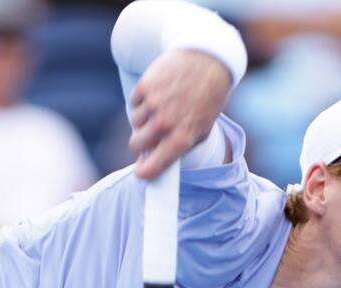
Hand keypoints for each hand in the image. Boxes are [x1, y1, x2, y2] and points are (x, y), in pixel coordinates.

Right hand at [128, 48, 232, 178]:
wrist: (207, 62)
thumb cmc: (206, 101)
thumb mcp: (200, 130)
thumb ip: (177, 146)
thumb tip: (151, 159)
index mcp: (181, 139)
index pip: (152, 167)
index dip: (144, 172)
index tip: (141, 172)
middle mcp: (165, 124)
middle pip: (136, 144)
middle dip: (142, 142)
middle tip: (153, 134)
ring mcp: (153, 105)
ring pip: (134, 122)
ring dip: (143, 119)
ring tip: (162, 108)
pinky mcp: (145, 86)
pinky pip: (133, 103)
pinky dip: (142, 102)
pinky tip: (159, 94)